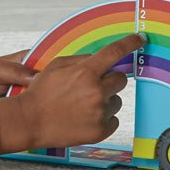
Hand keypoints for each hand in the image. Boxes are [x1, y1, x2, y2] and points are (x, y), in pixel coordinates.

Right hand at [0, 33, 144, 153]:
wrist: (30, 121)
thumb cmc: (41, 92)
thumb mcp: (57, 65)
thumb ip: (82, 60)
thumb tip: (101, 59)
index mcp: (86, 72)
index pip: (115, 52)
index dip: (130, 43)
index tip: (140, 39)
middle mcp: (97, 92)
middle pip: (121, 79)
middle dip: (110, 80)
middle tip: (92, 86)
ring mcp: (100, 113)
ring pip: (117, 101)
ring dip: (105, 100)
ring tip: (82, 105)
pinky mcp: (100, 131)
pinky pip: (113, 119)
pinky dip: (103, 118)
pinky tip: (85, 117)